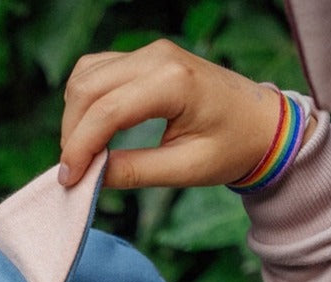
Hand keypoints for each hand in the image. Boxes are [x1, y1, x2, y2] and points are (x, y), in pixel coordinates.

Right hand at [59, 40, 284, 188]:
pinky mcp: (143, 58)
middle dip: (71, 134)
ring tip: (83, 154)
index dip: (79, 148)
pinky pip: (96, 72)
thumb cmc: (231, 147)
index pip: (106, 111)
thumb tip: (89, 177)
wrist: (261, 122)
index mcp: (173, 82)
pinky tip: (91, 131)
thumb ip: (134, 172)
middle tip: (74, 173)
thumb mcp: (185, 170)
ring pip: (85, 77)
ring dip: (74, 117)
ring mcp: (148, 53)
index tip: (69, 181)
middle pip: (87, 89)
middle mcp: (156, 57)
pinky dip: (84, 102)